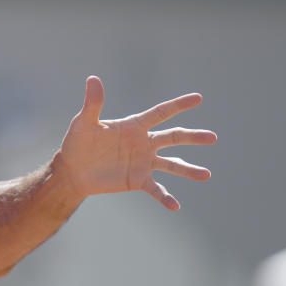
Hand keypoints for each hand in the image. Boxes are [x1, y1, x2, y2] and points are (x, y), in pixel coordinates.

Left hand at [57, 76, 216, 210]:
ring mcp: (143, 162)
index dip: (178, 105)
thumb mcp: (84, 123)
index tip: (198, 98)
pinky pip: (156, 189)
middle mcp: (144, 143)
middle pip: (173, 137)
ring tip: (206, 175)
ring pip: (172, 165)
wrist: (73, 171)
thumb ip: (93, 104)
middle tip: (213, 137)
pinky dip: (166, 197)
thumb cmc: (77, 143)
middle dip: (192, 137)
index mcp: (134, 126)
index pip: (160, 113)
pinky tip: (175, 206)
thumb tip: (92, 78)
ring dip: (188, 170)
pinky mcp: (138, 180)